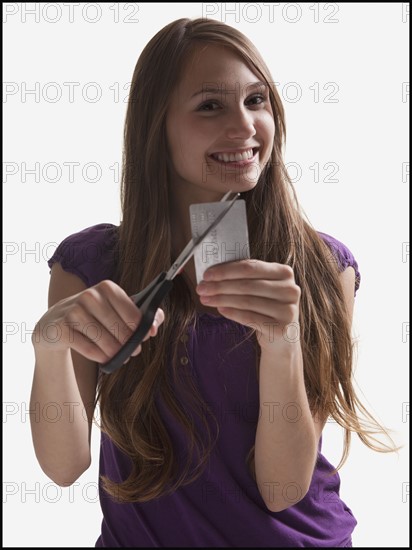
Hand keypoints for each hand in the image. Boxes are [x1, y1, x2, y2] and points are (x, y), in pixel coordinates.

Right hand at [32, 279, 164, 363]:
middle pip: (121, 330)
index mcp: (107, 287)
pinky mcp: (62, 328)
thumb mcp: (116, 310)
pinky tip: (104, 358)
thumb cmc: (93, 317)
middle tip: (132, 351)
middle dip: (130, 344)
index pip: (134, 315)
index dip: (141, 331)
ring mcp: (74, 311)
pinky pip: (90, 349)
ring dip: (116, 353)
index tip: (143, 338)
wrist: (54, 325)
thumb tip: (153, 327)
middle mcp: (89, 295)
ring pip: (106, 341)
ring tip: (119, 356)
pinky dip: (100, 357)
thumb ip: (142, 316)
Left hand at [196, 260, 300, 352]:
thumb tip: (212, 276)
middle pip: (247, 285)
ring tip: (206, 299)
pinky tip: (221, 310)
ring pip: (247, 301)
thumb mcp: (260, 288)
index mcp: (284, 272)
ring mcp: (288, 310)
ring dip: (222, 299)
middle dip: (220, 286)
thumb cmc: (265, 307)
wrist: (282, 336)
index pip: (250, 267)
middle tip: (202, 288)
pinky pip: (250, 317)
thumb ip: (243, 278)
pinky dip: (232, 313)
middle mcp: (290, 289)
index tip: (207, 274)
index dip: (226, 270)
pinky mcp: (281, 328)